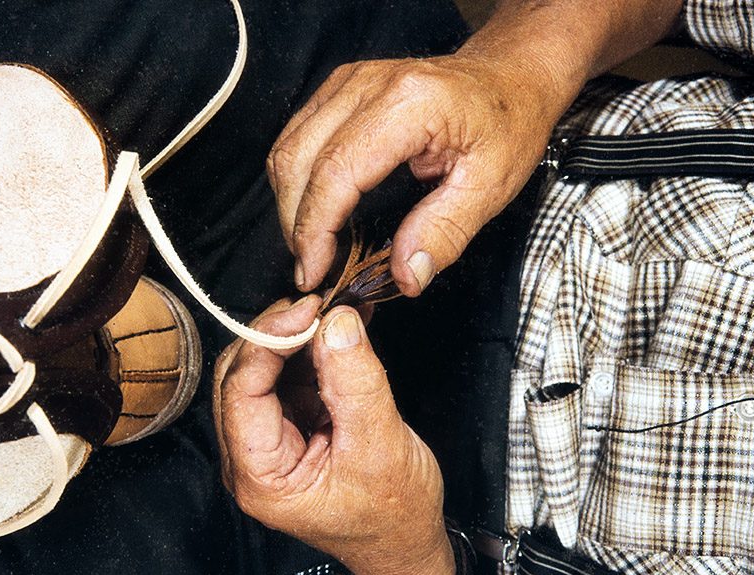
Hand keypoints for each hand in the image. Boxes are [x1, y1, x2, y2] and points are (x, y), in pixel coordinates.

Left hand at [214, 297, 454, 574]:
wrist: (406, 542)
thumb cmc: (392, 517)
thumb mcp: (381, 447)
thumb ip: (356, 383)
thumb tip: (337, 322)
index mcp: (259, 475)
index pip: (241, 391)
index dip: (269, 341)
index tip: (307, 311)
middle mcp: (250, 455)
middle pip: (242, 373)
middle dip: (279, 333)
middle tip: (321, 306)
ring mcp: (268, 437)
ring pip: (262, 367)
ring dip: (296, 335)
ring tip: (335, 311)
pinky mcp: (289, 422)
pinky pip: (288, 372)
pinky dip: (311, 346)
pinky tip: (337, 327)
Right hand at [267, 51, 554, 296]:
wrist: (509, 76)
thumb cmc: (507, 122)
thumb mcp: (492, 185)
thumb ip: (445, 232)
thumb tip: (405, 275)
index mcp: (409, 104)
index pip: (336, 172)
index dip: (314, 229)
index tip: (314, 272)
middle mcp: (367, 85)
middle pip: (298, 161)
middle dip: (295, 225)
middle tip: (312, 271)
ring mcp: (348, 83)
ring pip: (287, 150)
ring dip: (290, 206)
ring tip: (311, 249)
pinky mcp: (339, 90)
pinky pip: (296, 139)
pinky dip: (296, 183)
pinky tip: (314, 214)